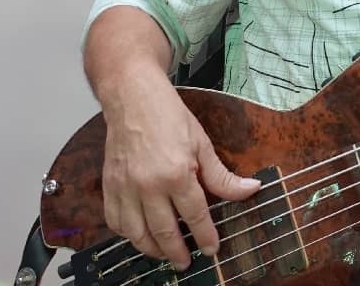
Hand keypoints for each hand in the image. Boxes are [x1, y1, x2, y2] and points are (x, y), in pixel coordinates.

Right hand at [101, 74, 261, 270]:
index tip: (212, 249)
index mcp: (176, 174)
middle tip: (186, 262)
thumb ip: (222, 176)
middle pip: (164, 232)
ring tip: (164, 254)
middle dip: (178, 252)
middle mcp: (148, 186)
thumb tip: (250, 190)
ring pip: (136, 234)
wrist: (133, 98)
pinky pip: (115, 221)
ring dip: (151, 249)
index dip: (205, 236)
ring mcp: (125, 188)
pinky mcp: (109, 185)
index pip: (195, 216)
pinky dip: (127, 234)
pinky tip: (139, 235)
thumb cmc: (168, 116)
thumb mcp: (202, 144)